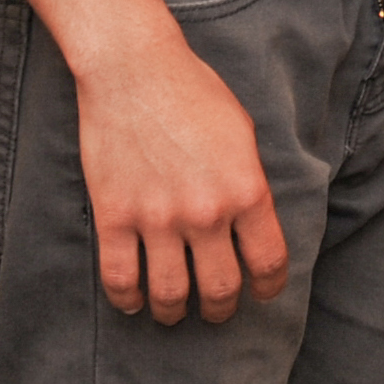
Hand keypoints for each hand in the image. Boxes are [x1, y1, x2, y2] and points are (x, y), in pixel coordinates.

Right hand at [75, 28, 287, 321]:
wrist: (134, 70)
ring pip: (170, 295)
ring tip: (174, 312)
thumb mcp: (243, 136)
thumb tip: (253, 228)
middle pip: (220, 289)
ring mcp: (157, 218)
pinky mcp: (114, 217)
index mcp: (246, 190)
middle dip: (222, 309)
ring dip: (174, 313)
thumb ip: (249, 186)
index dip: (269, 288)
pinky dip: (127, 300)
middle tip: (218, 310)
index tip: (263, 294)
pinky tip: (133, 301)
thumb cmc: (194, 94)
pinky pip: (120, 279)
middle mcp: (205, 212)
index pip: (268, 262)